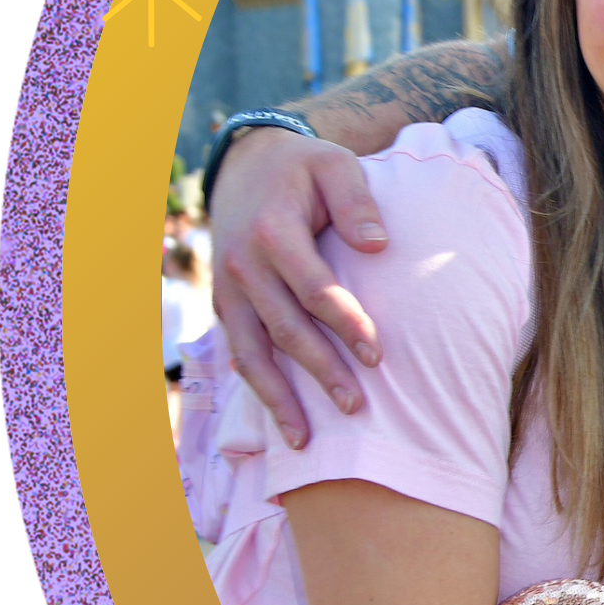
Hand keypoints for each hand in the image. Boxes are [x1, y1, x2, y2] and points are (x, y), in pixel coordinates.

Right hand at [210, 128, 389, 447]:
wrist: (246, 163)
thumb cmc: (304, 168)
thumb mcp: (334, 165)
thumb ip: (356, 202)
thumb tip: (378, 244)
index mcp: (274, 232)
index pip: (314, 289)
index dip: (346, 323)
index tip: (378, 355)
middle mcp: (243, 266)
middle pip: (285, 330)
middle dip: (320, 372)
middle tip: (356, 406)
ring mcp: (229, 288)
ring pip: (251, 353)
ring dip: (278, 398)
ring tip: (304, 441)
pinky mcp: (225, 303)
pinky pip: (239, 351)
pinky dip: (257, 386)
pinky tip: (280, 418)